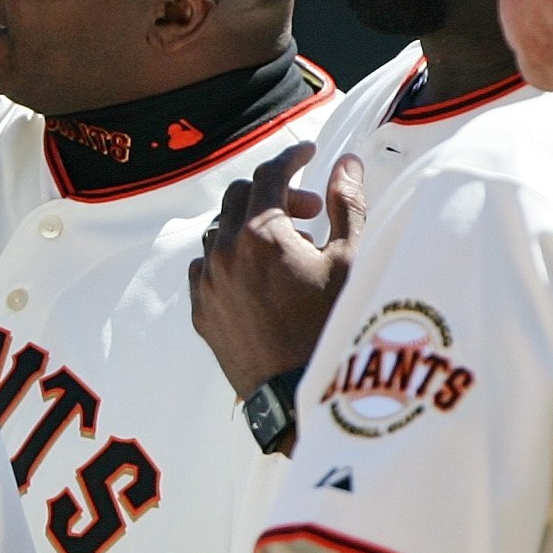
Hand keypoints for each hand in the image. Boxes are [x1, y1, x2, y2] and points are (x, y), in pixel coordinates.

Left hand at [188, 145, 361, 400]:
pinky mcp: (202, 313)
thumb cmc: (333, 328)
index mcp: (261, 234)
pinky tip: (259, 275)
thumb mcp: (351, 262)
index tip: (310, 154)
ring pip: (218, 232)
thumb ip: (347, 205)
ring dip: (250, 225)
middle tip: (309, 211)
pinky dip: (229, 257)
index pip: (269, 173)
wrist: (300, 398)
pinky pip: (206, 268)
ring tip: (289, 247)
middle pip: (239, 197)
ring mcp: (208, 284)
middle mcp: (224, 253)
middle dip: (274, 192)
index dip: (291, 157)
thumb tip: (347, 163)